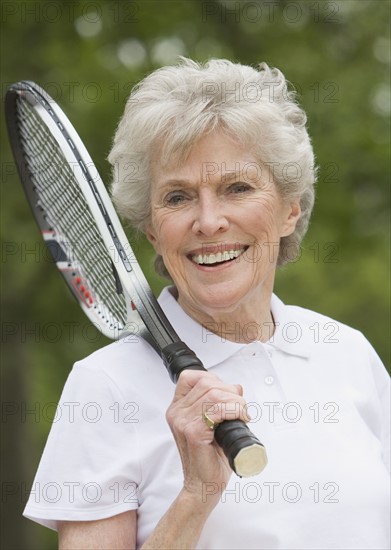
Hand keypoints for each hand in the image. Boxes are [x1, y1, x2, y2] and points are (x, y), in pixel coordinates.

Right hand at [166, 370, 249, 509]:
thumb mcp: (213, 424)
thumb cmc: (209, 458)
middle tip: (240, 408)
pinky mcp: (193, 432)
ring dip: (235, 401)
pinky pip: (218, 410)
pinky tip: (240, 419)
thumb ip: (220, 403)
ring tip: (242, 414)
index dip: (212, 379)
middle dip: (230, 391)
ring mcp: (183, 422)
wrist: (204, 485)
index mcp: (178, 408)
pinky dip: (235, 410)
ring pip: (214, 393)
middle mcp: (177, 413)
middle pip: (207, 382)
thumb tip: (236, 387)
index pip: (190, 377)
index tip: (226, 393)